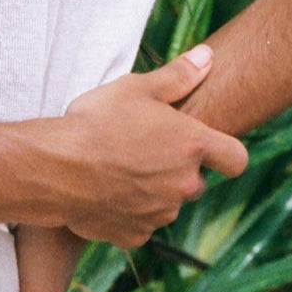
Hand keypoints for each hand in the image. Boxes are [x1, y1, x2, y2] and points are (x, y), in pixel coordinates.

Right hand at [41, 44, 247, 248]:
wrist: (55, 169)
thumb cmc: (95, 123)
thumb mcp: (135, 88)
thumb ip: (178, 75)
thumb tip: (208, 56)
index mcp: (192, 146)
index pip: (237, 159)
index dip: (227, 154)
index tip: (210, 149)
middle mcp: (183, 184)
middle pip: (196, 182)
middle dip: (178, 171)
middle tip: (144, 151)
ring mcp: (160, 214)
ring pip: (168, 204)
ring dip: (154, 192)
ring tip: (119, 170)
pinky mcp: (135, 235)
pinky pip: (141, 225)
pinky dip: (129, 213)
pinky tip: (105, 193)